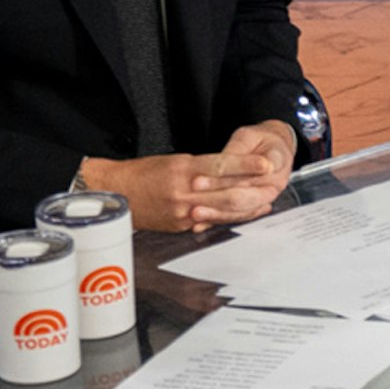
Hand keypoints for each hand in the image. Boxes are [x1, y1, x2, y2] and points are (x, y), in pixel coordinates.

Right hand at [82, 128, 294, 233]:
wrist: (115, 193)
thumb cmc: (144, 173)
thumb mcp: (173, 162)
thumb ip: (201, 168)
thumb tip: (231, 170)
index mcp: (182, 170)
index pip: (221, 166)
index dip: (247, 165)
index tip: (266, 163)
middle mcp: (184, 192)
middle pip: (228, 193)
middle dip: (255, 190)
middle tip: (275, 185)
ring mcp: (182, 212)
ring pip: (223, 210)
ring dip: (248, 207)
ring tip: (266, 200)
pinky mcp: (180, 226)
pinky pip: (211, 223)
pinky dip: (231, 218)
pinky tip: (246, 214)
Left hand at [201, 120, 295, 223]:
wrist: (275, 148)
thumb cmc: (261, 140)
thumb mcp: (248, 136)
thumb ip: (236, 150)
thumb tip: (223, 161)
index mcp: (275, 165)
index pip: (246, 177)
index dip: (220, 181)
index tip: (196, 181)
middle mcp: (272, 187)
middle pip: (241, 199)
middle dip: (214, 199)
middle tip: (191, 198)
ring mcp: (263, 200)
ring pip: (238, 212)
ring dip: (215, 215)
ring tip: (193, 213)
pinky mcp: (253, 206)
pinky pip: (234, 218)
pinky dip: (216, 222)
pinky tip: (200, 225)